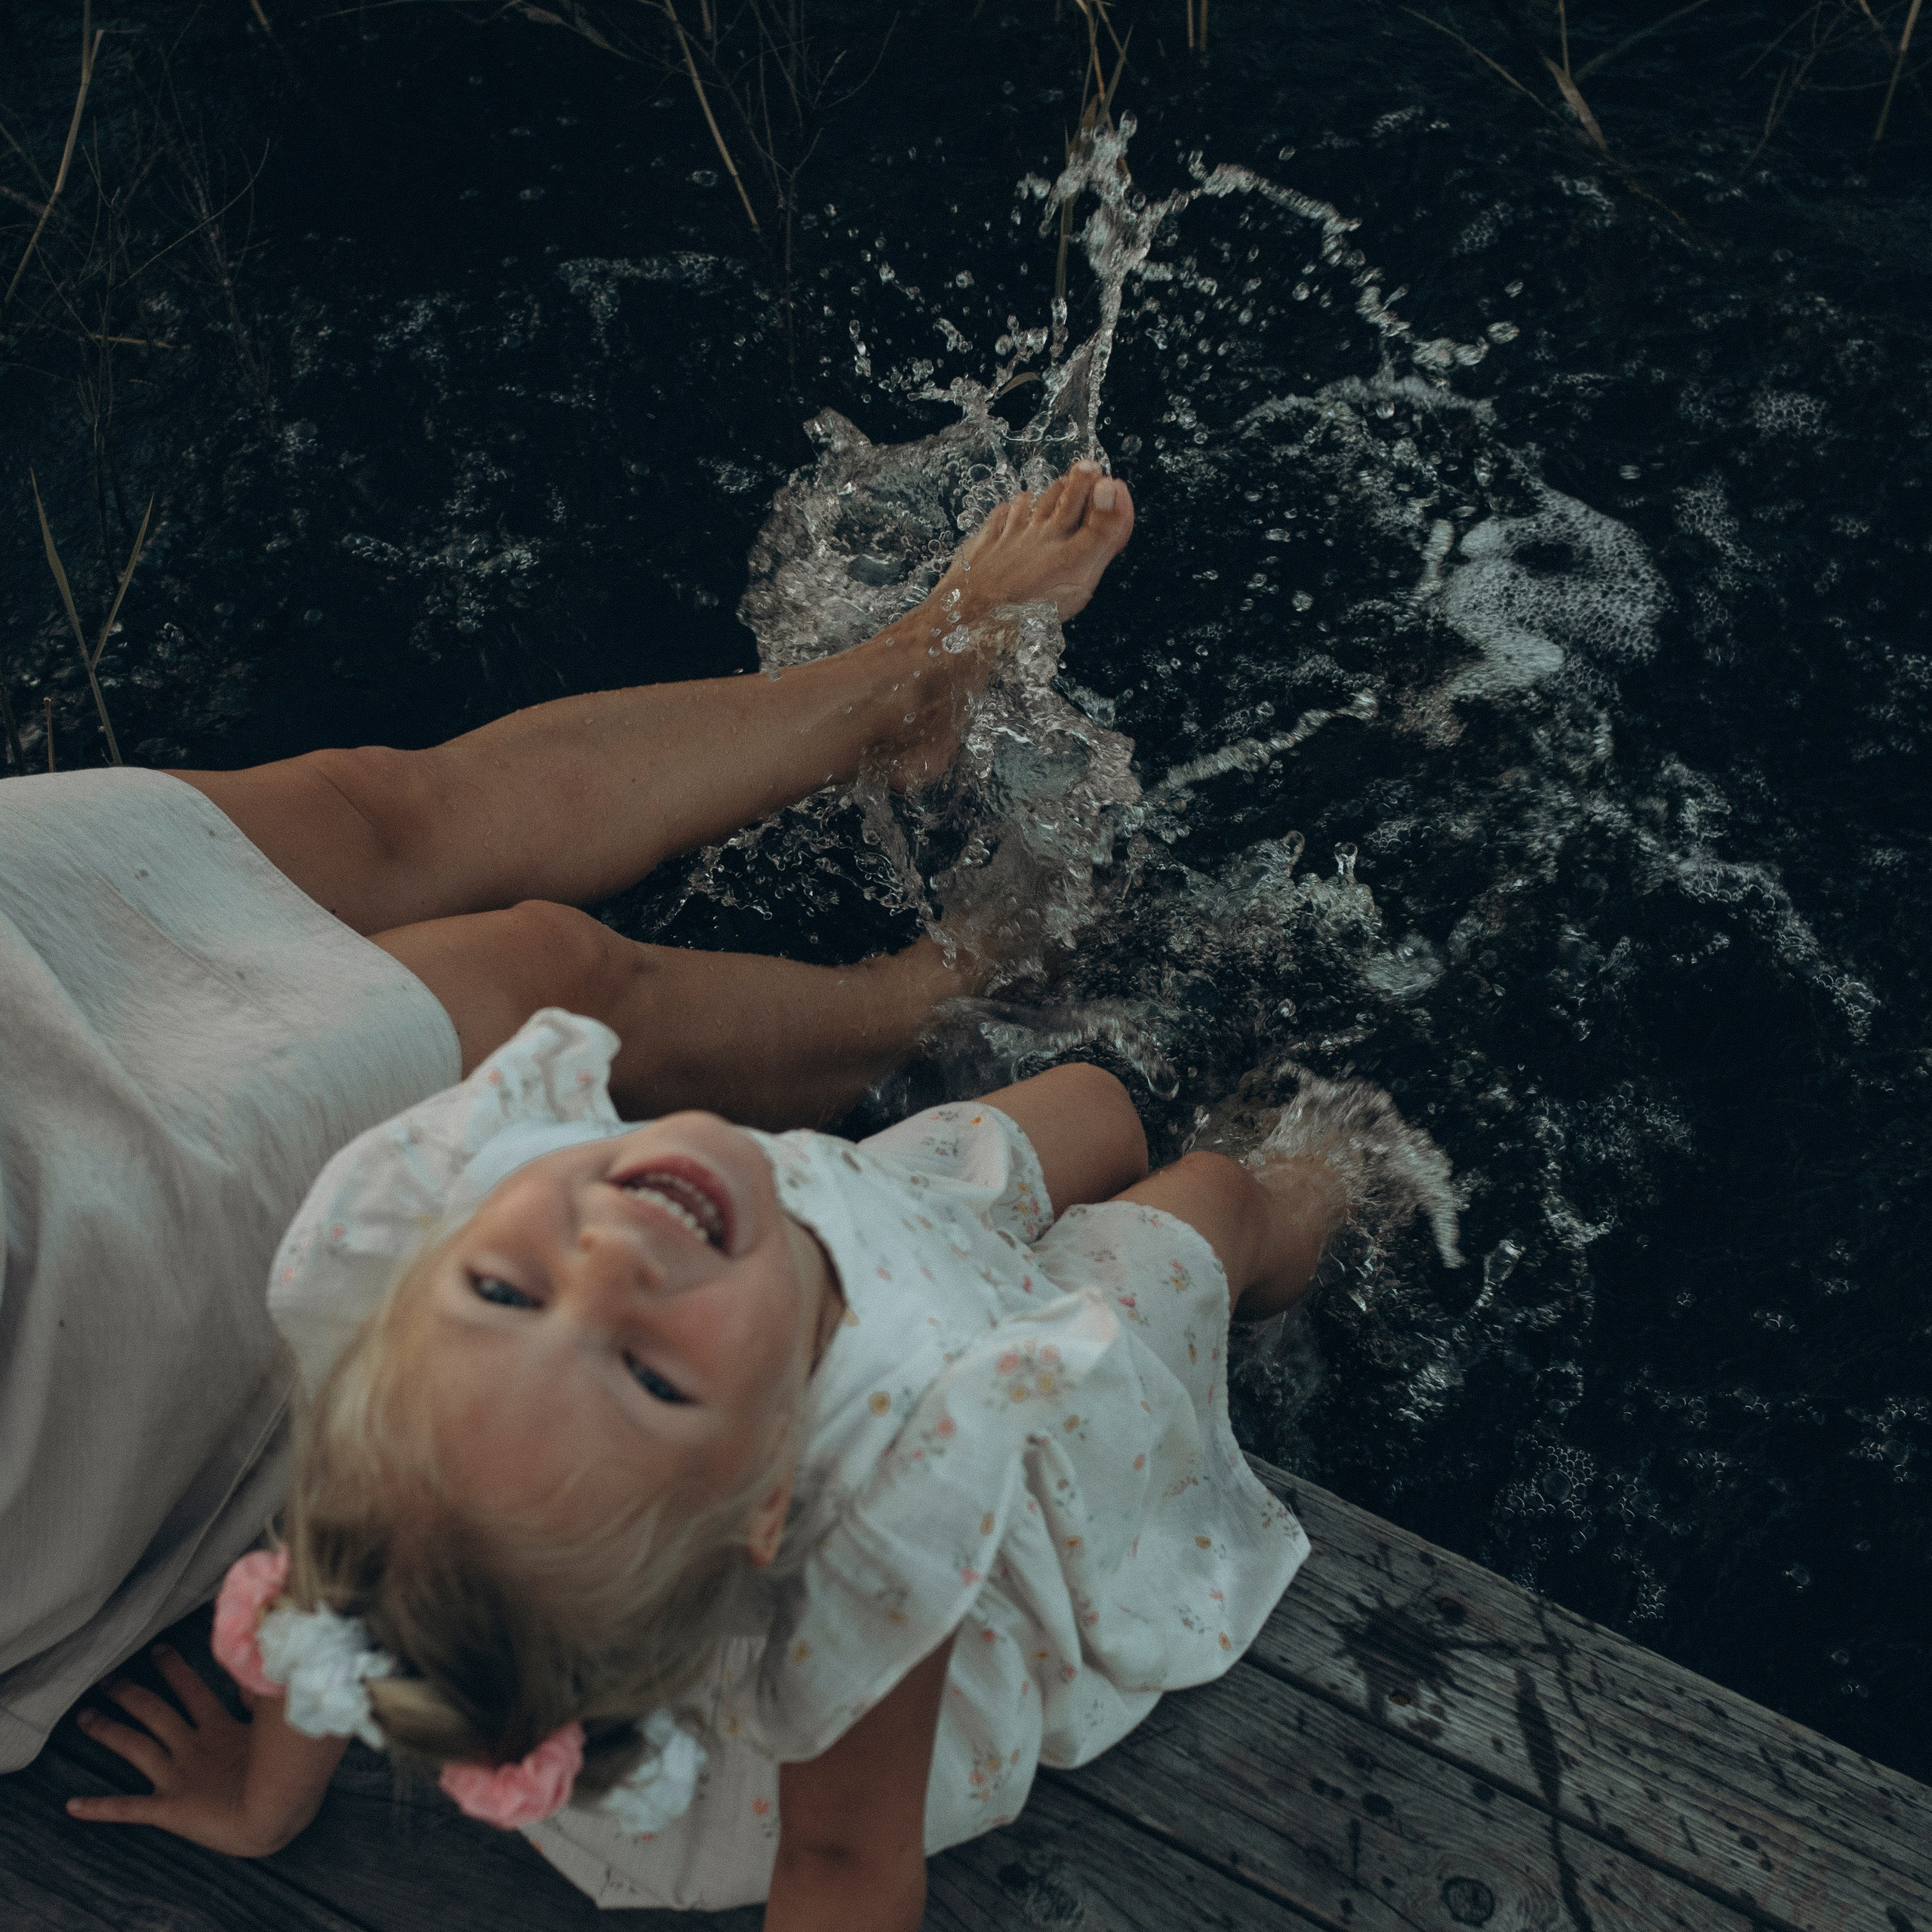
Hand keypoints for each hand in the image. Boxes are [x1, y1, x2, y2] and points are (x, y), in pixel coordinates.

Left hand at [65, 1644, 328, 1856]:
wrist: (276, 1816)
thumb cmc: (285, 1774)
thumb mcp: (276, 1729)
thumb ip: (260, 1700)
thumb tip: (250, 1674)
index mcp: (220, 1729)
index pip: (191, 1690)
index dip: (174, 1669)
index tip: (157, 1649)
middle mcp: (193, 1748)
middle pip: (155, 1712)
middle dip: (130, 1693)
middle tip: (107, 1679)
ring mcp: (179, 1777)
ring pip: (136, 1747)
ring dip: (109, 1731)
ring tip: (85, 1717)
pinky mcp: (169, 1808)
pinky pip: (129, 1808)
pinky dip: (99, 1808)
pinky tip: (72, 1806)